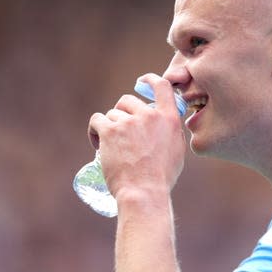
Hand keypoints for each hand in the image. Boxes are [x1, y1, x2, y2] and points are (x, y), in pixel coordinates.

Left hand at [87, 74, 185, 200]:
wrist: (144, 191)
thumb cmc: (161, 178)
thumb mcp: (177, 151)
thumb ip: (170, 132)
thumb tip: (163, 125)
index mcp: (169, 119)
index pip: (162, 86)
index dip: (149, 80)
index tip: (141, 81)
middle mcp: (149, 116)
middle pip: (128, 101)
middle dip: (122, 113)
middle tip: (121, 132)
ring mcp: (128, 122)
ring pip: (112, 115)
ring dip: (110, 128)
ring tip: (111, 148)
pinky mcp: (110, 131)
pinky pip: (97, 121)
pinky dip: (95, 131)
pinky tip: (98, 143)